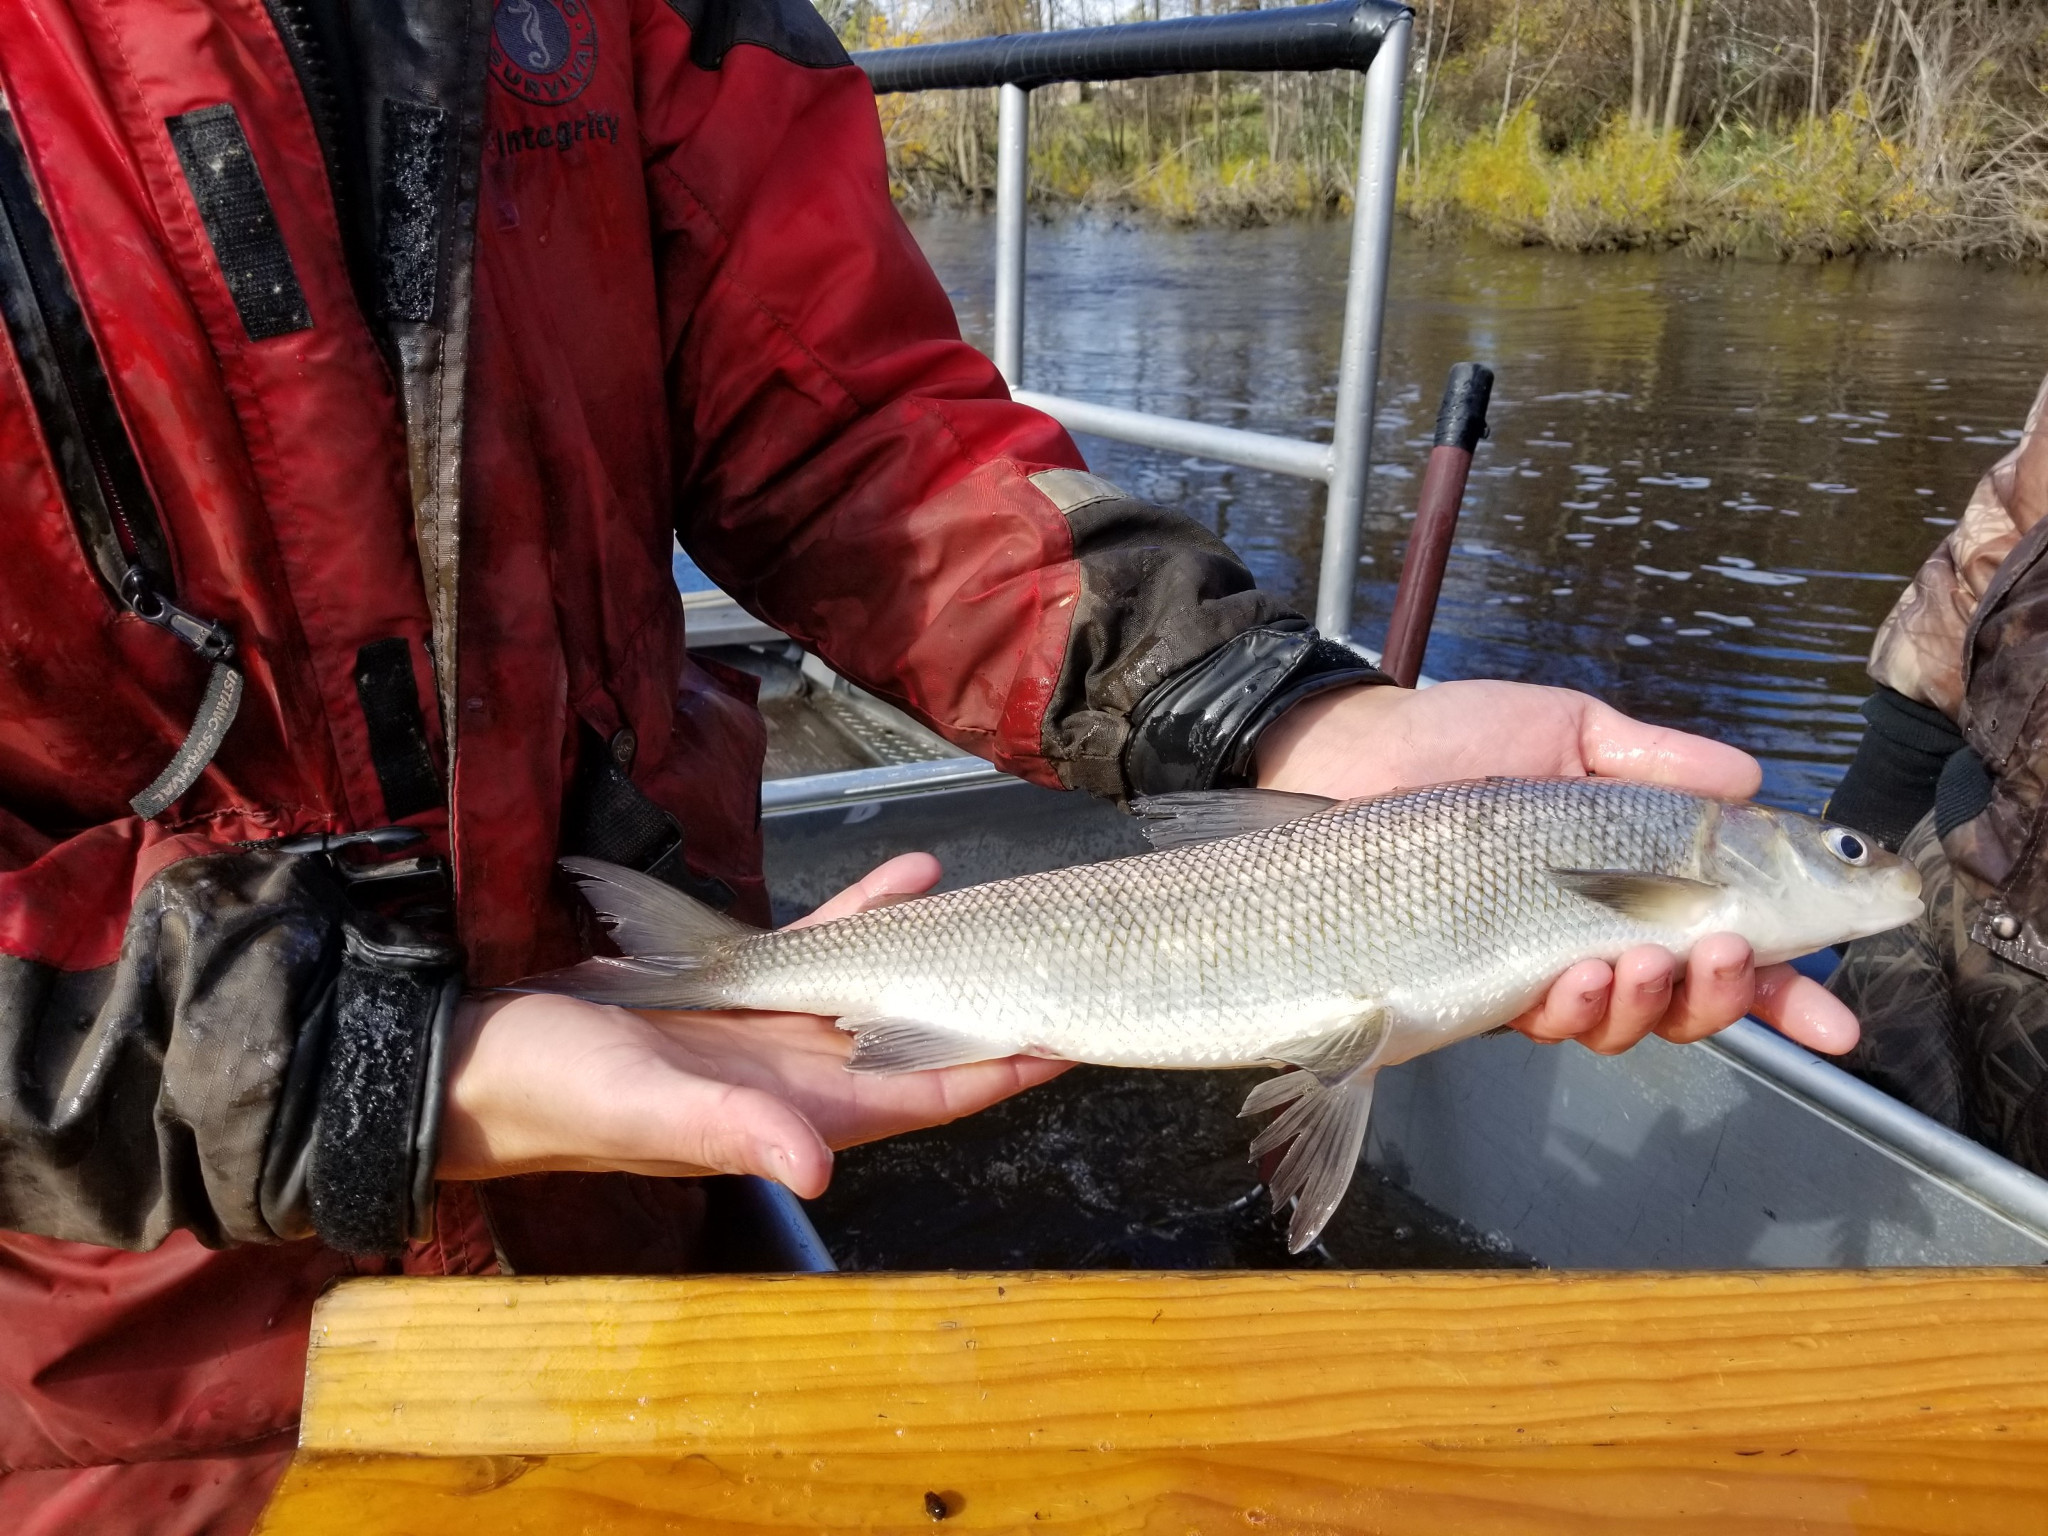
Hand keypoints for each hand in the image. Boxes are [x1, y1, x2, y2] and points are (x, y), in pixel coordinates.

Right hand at [436, 853, 1070, 1191]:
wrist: (473, 1053)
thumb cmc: (551, 1093)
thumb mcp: (642, 1107)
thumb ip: (732, 1132)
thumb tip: (815, 1167)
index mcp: (796, 1113)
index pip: (926, 1092)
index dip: (998, 1069)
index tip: (1068, 1035)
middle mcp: (799, 1076)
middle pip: (923, 1040)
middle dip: (989, 1002)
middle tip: (1056, 952)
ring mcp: (772, 1032)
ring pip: (883, 986)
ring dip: (938, 946)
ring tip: (994, 898)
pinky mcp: (736, 988)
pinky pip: (820, 946)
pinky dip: (863, 914)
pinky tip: (904, 875)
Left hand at [1256, 681, 1858, 1055]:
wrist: (1343, 755)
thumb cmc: (1450, 738)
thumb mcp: (1567, 730)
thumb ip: (1657, 762)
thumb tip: (1749, 778)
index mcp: (1625, 877)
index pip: (1720, 945)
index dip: (1784, 990)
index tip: (1835, 1022)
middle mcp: (1586, 933)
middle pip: (1684, 1002)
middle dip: (1722, 996)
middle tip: (1725, 954)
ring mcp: (1528, 965)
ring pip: (1620, 1022)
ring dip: (1651, 1003)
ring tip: (1640, 960)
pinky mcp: (1469, 986)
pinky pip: (1541, 1021)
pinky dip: (1575, 1008)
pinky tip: (1579, 975)